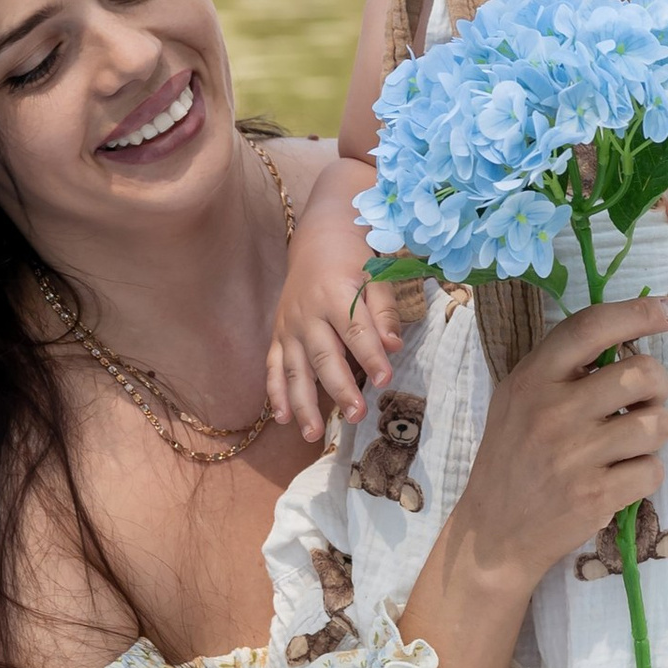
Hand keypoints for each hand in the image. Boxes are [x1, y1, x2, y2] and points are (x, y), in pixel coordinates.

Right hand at [266, 160, 400, 443]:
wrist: (319, 235)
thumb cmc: (355, 256)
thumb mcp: (376, 274)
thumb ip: (383, 311)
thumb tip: (393, 347)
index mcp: (335, 294)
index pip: (356, 332)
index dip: (371, 357)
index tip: (385, 381)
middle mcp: (307, 313)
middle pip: (324, 356)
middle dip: (340, 388)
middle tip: (356, 415)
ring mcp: (289, 326)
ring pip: (294, 369)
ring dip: (303, 403)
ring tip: (314, 433)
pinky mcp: (278, 334)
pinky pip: (274, 366)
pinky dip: (276, 392)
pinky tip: (282, 417)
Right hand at [401, 296, 667, 667]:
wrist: (494, 533)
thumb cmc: (513, 457)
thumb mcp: (519, 398)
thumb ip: (564, 368)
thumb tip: (632, 337)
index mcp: (532, 378)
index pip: (593, 327)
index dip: (639, 312)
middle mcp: (552, 411)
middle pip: (642, 374)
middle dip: (658, 386)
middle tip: (644, 401)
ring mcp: (573, 456)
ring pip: (657, 424)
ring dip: (654, 433)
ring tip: (630, 443)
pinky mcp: (594, 497)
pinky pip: (653, 470)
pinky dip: (646, 473)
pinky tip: (620, 477)